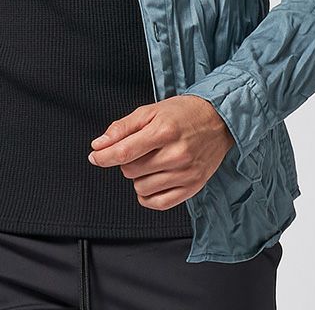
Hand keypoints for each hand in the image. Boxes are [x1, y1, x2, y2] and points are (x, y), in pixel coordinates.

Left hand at [87, 94, 235, 209]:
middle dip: (128, 160)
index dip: (104, 156)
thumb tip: (99, 145)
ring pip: (141, 188)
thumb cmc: (183, 113)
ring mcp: (185, 174)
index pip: (124, 152)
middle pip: (131, 170)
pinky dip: (148, 195)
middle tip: (141, 148)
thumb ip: (122, 128)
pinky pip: (158, 203)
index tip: (95, 156)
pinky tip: (152, 181)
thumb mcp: (150, 111)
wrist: (219, 120)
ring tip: (152, 161)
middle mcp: (176, 154)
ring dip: (139, 177)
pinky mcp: (192, 188)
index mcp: (164, 131)